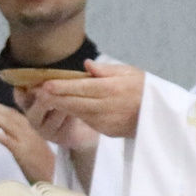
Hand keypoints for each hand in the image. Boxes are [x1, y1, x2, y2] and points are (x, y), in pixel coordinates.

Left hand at [0, 100, 59, 183]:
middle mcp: (30, 130)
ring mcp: (27, 140)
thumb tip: (8, 127)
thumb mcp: (34, 143)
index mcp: (32, 127)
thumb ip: (24, 133)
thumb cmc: (44, 164)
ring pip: (7, 123)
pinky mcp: (24, 152)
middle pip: (8, 114)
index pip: (12, 112)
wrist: (55, 178)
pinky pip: (9, 141)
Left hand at [27, 60, 145, 139]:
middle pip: (75, 102)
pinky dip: (74, 113)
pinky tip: (62, 107)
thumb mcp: (130, 72)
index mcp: (113, 89)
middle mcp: (107, 106)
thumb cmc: (144, 89)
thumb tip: (86, 65)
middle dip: (54, 98)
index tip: (45, 84)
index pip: (82, 87)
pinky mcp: (106, 131)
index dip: (62, 87)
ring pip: (77, 112)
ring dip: (60, 106)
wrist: (159, 117)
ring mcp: (106, 121)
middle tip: (36, 92)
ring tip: (43, 98)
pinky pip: (86, 120)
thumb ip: (106, 70)